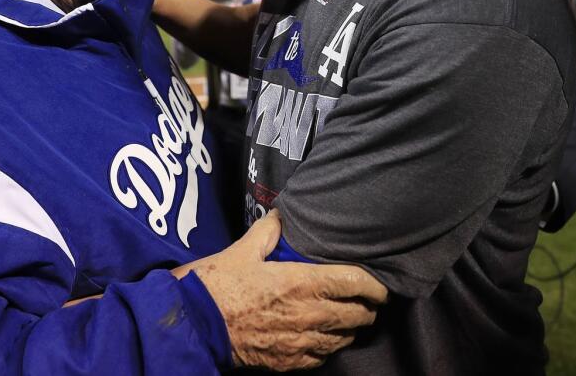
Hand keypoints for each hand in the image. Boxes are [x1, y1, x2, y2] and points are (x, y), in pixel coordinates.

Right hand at [175, 210, 386, 370]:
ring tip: (351, 318)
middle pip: (357, 315)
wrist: (195, 325)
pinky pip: (322, 357)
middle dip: (368, 307)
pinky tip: (324, 337)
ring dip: (351, 328)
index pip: (355, 283)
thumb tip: (282, 215)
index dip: (375, 284)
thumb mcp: (244, 248)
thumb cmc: (218, 284)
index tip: (380, 283)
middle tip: (369, 299)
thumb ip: (270, 230)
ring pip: (343, 339)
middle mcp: (309, 315)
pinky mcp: (289, 362)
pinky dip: (329, 346)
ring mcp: (300, 342)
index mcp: (302, 283)